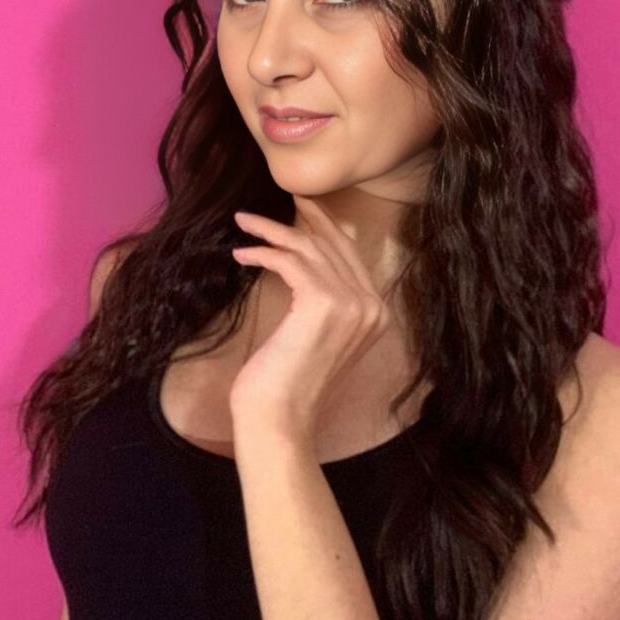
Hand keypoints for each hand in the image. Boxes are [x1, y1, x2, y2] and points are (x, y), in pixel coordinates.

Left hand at [228, 195, 390, 449]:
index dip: (327, 227)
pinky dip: (263, 251)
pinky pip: (290, 260)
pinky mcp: (323, 303)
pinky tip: (242, 254)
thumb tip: (304, 261)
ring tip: (244, 223)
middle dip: (305, 217)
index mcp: (377, 314)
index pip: (351, 256)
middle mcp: (372, 306)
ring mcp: (352, 304)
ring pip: (309, 248)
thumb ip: (324, 301)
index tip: (303, 207)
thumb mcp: (315, 335)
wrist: (280, 419)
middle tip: (279, 199)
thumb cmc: (288, 384)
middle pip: (334, 245)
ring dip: (272, 230)